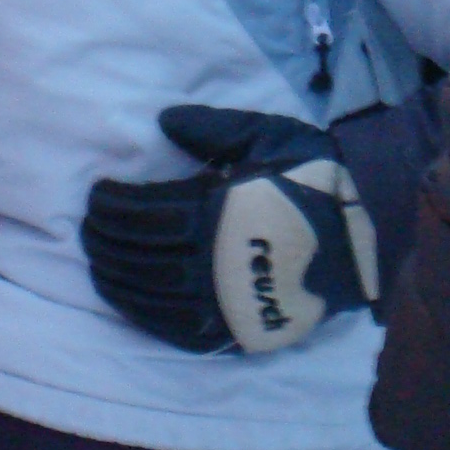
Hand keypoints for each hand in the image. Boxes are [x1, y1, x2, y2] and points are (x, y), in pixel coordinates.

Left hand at [82, 105, 380, 355]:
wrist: (362, 237)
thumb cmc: (314, 179)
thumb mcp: (268, 136)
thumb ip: (213, 128)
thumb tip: (163, 120)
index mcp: (215, 211)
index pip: (142, 211)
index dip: (111, 204)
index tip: (96, 194)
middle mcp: (209, 261)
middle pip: (136, 253)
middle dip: (104, 238)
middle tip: (87, 226)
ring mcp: (218, 301)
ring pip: (145, 292)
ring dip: (112, 275)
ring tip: (97, 258)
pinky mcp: (230, 328)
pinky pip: (170, 326)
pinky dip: (139, 310)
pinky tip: (125, 296)